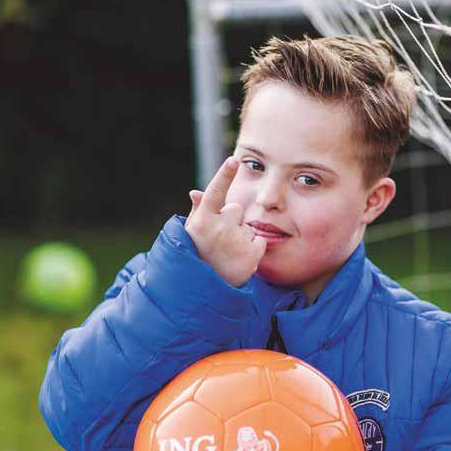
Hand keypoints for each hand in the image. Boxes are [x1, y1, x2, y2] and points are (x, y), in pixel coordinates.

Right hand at [185, 157, 265, 286]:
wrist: (204, 291)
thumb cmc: (197, 257)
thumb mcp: (192, 234)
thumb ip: (198, 212)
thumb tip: (195, 192)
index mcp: (202, 220)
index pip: (214, 192)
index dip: (224, 175)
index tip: (234, 159)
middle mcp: (219, 228)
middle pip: (236, 209)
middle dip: (232, 220)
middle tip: (220, 241)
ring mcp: (236, 241)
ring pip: (247, 227)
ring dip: (241, 237)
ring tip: (228, 253)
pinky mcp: (251, 255)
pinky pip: (259, 241)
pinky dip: (253, 249)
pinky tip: (240, 259)